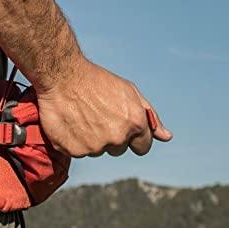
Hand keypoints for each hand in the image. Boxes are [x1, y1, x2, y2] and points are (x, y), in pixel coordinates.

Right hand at [34, 57, 172, 157]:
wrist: (61, 75)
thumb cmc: (97, 81)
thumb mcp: (129, 92)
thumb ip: (150, 117)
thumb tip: (167, 137)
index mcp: (135, 123)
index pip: (143, 147)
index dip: (134, 137)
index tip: (123, 128)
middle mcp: (117, 138)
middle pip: (119, 149)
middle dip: (112, 136)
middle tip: (98, 114)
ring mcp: (95, 146)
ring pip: (98, 150)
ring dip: (92, 138)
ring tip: (82, 114)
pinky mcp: (74, 151)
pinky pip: (78, 152)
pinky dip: (75, 140)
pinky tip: (71, 121)